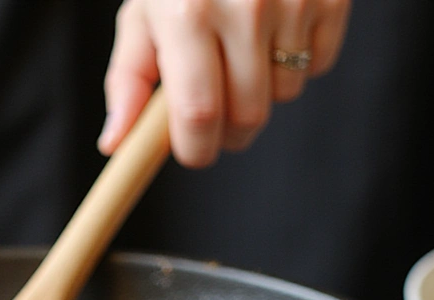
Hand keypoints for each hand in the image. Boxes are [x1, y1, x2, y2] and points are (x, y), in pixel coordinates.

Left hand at [98, 0, 350, 166]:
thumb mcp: (145, 13)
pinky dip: (300, 59)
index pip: (199, 117)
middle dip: (231, 131)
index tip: (194, 151)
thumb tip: (114, 144)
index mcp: (188, 16)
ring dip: (266, 91)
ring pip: (286, 94)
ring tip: (246, 51)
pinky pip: (320, 63)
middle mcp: (244, 7)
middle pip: (248, 118)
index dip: (197, 149)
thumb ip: (129, 80)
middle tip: (218, 110)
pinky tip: (278, 28)